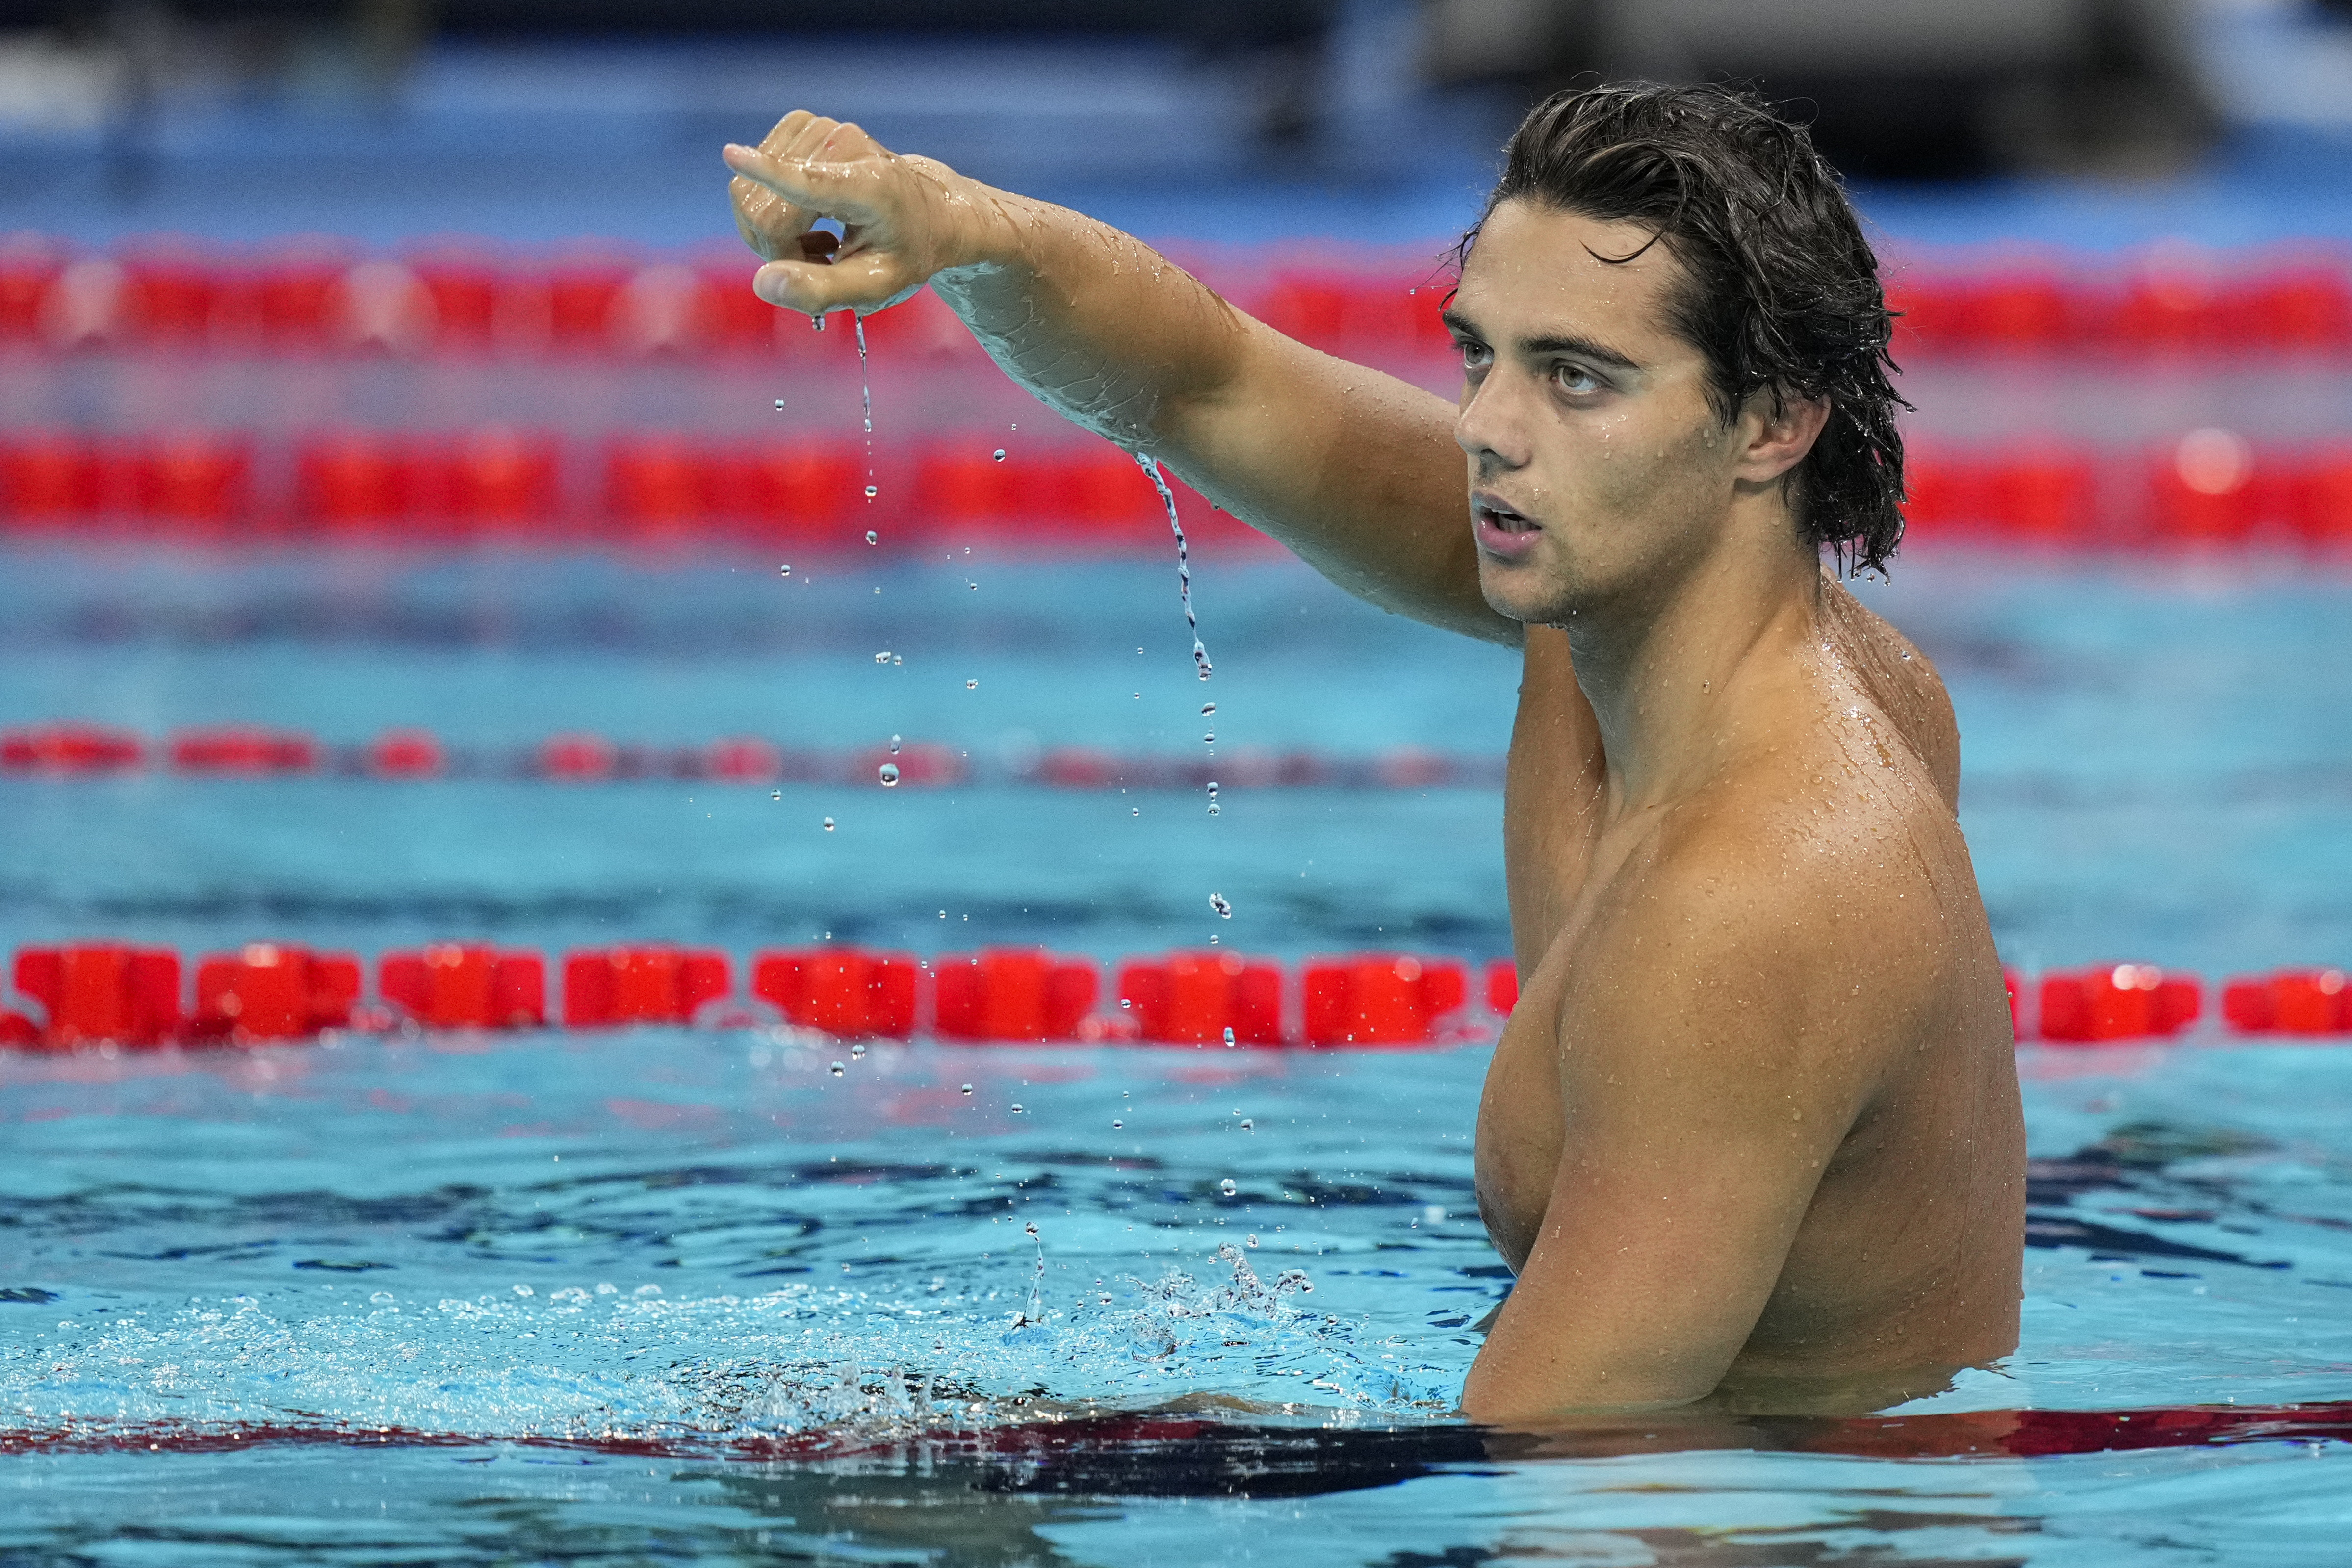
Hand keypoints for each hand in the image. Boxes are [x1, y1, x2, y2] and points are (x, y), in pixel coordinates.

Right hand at [723, 112, 980, 318]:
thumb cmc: (903, 254)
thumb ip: (821, 290)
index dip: (768, 173)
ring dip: (772, 230)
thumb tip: (763, 283)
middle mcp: (845, 146)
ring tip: (818, 243)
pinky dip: (770, 205)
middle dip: (776, 248)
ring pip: (751, 191)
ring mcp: (820, 129)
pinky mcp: (801, 125)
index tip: (732, 155)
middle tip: (817, 264)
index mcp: (870, 187)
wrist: (926, 213)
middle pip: (766, 208)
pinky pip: (753, 176)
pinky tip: (804, 218)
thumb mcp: (875, 287)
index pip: (811, 183)